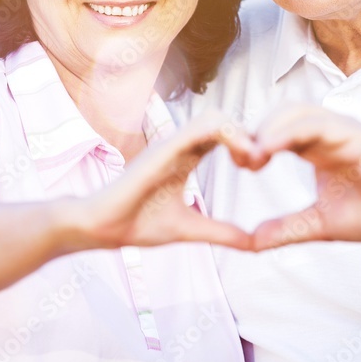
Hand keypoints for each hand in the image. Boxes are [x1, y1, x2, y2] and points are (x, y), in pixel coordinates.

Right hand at [67, 111, 261, 251]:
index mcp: (187, 157)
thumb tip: (253, 244)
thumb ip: (221, 232)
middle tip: (259, 163)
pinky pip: (200, 127)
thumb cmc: (137, 223)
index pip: (225, 134)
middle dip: (249, 135)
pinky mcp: (164, 148)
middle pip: (225, 120)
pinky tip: (239, 157)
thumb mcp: (190, 228)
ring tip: (252, 160)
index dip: (247, 143)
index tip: (258, 167)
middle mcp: (181, 145)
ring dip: (240, 132)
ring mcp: (172, 144)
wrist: (101, 228)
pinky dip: (226, 134)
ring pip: (215, 116)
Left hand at [245, 104, 360, 249]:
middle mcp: (328, 133)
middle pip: (282, 114)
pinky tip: (272, 147)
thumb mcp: (320, 224)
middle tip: (242, 160)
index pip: (278, 130)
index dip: (255, 141)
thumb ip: (286, 229)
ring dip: (271, 128)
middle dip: (258, 131)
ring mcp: (344, 130)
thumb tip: (251, 241)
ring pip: (298, 111)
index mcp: (317, 148)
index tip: (240, 165)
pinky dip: (292, 130)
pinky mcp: (359, 135)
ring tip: (253, 153)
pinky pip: (320, 123)